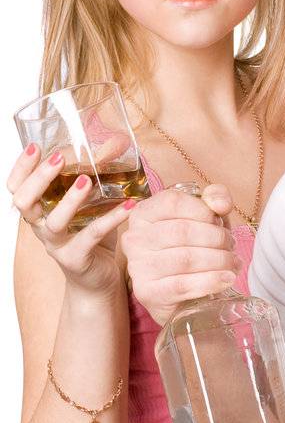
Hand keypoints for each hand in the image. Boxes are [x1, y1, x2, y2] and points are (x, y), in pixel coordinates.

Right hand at [8, 140, 134, 294]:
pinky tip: (129, 206)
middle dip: (39, 178)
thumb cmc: (92, 237)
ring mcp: (56, 245)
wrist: (99, 281)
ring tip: (87, 181)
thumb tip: (117, 142)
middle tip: (58, 158)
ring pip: (53, 222)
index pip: (16, 188)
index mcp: (39, 212)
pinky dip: (111, 219)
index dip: (21, 168)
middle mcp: (41, 228)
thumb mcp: (91, 204)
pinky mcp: (76, 259)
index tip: (34, 147)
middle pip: (24, 201)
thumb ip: (97, 177)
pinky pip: (91, 236)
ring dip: (69, 199)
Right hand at [123, 183, 239, 325]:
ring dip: (218, 260)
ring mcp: (138, 267)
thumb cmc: (194, 249)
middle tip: (231, 246)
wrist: (185, 295)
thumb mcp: (206, 218)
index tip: (219, 222)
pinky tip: (227, 278)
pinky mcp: (147, 293)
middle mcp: (134, 238)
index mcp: (143, 213)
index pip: (173, 202)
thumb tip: (221, 204)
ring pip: (185, 258)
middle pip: (182, 231)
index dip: (203, 210)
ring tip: (232, 263)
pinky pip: (183, 285)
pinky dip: (211, 281)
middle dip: (216, 238)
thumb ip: (215, 198)